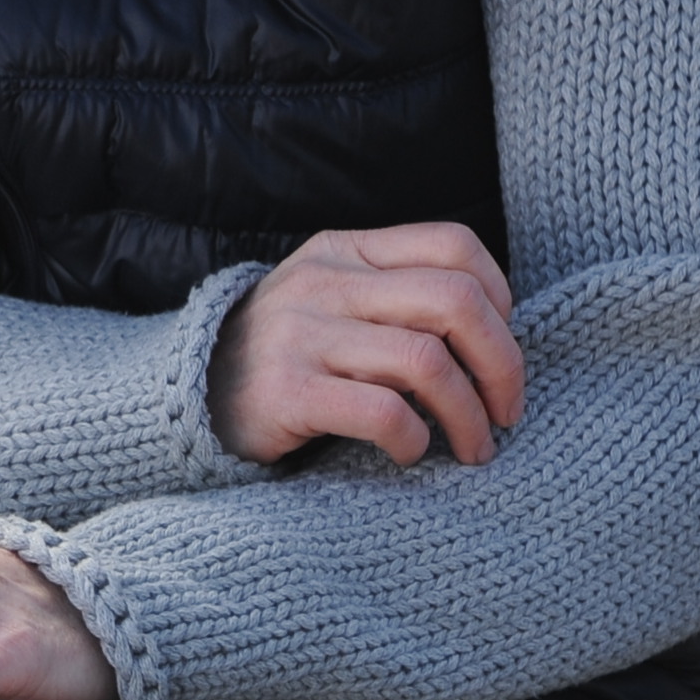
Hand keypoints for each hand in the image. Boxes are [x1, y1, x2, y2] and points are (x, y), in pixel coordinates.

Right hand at [209, 222, 524, 466]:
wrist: (192, 392)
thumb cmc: (291, 354)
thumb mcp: (335, 300)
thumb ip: (399, 296)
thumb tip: (499, 330)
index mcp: (345, 250)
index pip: (454, 246)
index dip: (501, 299)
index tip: (500, 352)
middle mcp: (323, 282)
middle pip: (455, 301)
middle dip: (503, 365)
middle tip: (507, 412)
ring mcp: (300, 334)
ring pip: (428, 362)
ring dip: (469, 416)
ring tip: (474, 448)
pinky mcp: (286, 391)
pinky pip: (382, 411)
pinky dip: (414, 440)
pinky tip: (409, 453)